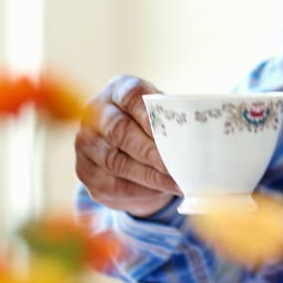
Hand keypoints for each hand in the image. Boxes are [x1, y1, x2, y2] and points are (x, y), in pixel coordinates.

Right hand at [75, 74, 180, 216]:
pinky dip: (141, 189)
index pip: (131, 97)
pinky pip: (114, 184)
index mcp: (117, 91)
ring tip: (177, 183)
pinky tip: (162, 191)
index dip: (150, 114)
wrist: (123, 146)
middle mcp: (94, 114)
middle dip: (151, 150)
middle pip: (119, 131)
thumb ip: (171, 119)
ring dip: (150, 175)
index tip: (172, 130)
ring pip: (116, 162)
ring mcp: (85, 144)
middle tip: (177, 164)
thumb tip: (196, 136)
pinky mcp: (85, 173)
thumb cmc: (151, 125)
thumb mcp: (159, 112)